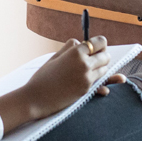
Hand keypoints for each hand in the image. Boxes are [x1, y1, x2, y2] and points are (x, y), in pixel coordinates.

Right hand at [0, 37, 119, 132]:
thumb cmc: (42, 77)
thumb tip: (80, 42)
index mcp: (75, 52)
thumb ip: (69, 48)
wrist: (35, 98)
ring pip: (105, 69)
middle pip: (106, 56)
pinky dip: (99, 82)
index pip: (100, 42)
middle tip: (95, 59)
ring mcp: (87, 78)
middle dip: (102, 57)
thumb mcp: (55, 57)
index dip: (100, 44)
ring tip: (90, 70)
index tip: (97, 48)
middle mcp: (84, 63)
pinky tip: (96, 84)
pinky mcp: (86, 90)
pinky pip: (100, 83)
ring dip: (100, 69)